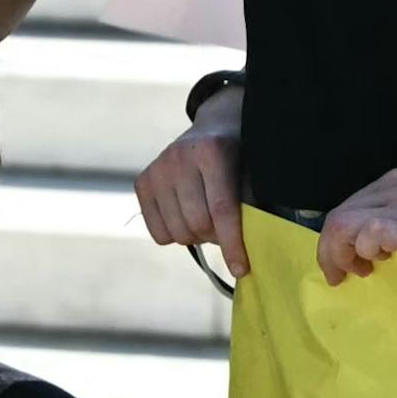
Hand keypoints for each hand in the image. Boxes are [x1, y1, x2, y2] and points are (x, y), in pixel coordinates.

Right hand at [134, 117, 243, 277]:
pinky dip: (176, 236)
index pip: (222, 209)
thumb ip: (252, 207)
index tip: (242, 269)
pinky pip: (158, 233)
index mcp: (213, 151)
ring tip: (208, 221)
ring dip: (197, 237)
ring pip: (177, 232)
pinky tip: (187, 217)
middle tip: (227, 232)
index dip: (233, 243)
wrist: (213, 128)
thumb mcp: (254, 173)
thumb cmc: (241, 158)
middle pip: (197, 224)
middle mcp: (179, 158)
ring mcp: (157, 169)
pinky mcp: (142, 182)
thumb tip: (252, 249)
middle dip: (216, 238)